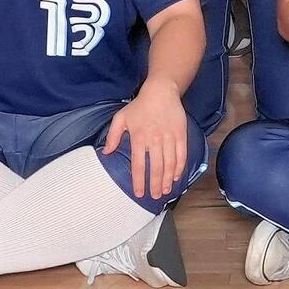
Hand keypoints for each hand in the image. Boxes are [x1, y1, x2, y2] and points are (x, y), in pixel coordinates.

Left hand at [102, 84, 189, 201]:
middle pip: (156, 168)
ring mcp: (169, 137)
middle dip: (156, 185)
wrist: (161, 91)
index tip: (140, 193)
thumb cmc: (140, 106)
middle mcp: (154, 140)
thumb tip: (106, 152)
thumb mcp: (121, 118)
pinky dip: (179, 167)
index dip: (139, 181)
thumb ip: (113, 136)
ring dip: (168, 180)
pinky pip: (181, 154)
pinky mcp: (181, 134)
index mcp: (138, 138)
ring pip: (169, 164)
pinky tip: (176, 176)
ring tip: (167, 191)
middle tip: (156, 196)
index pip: (139, 165)